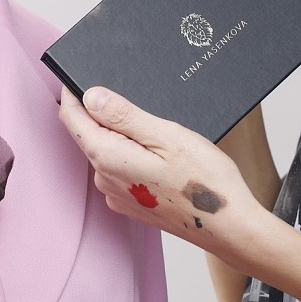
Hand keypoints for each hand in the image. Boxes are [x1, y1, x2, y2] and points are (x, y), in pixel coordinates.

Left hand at [57, 86, 262, 269]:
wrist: (228, 227)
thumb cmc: (205, 182)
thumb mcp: (167, 136)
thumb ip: (124, 116)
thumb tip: (90, 96)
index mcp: (109, 158)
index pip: (72, 118)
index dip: (74, 92)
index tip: (80, 74)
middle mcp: (105, 179)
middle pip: (88, 134)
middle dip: (101, 112)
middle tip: (130, 93)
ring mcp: (117, 195)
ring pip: (106, 151)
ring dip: (120, 134)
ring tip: (154, 126)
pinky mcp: (131, 205)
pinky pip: (120, 170)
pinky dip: (131, 154)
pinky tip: (159, 154)